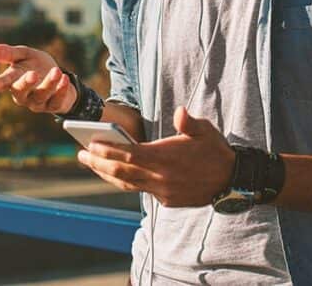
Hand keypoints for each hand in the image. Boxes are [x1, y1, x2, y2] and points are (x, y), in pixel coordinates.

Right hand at [0, 44, 76, 113]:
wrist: (57, 75)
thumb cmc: (34, 64)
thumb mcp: (23, 55)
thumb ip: (9, 53)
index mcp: (12, 81)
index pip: (2, 83)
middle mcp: (23, 94)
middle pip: (21, 91)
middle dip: (26, 83)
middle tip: (33, 74)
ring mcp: (37, 102)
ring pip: (41, 96)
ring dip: (49, 84)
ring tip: (56, 71)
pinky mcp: (53, 105)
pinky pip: (56, 101)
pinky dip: (61, 91)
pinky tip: (65, 79)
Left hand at [77, 106, 234, 206]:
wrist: (231, 180)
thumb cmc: (215, 150)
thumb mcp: (205, 130)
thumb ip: (188, 122)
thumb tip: (180, 111)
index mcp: (166, 157)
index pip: (129, 154)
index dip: (108, 150)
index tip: (90, 144)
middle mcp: (160, 177)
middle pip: (121, 172)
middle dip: (98, 163)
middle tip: (80, 155)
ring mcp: (163, 191)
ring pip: (127, 184)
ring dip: (107, 174)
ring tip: (93, 165)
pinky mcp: (167, 200)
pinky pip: (142, 190)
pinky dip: (127, 182)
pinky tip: (117, 175)